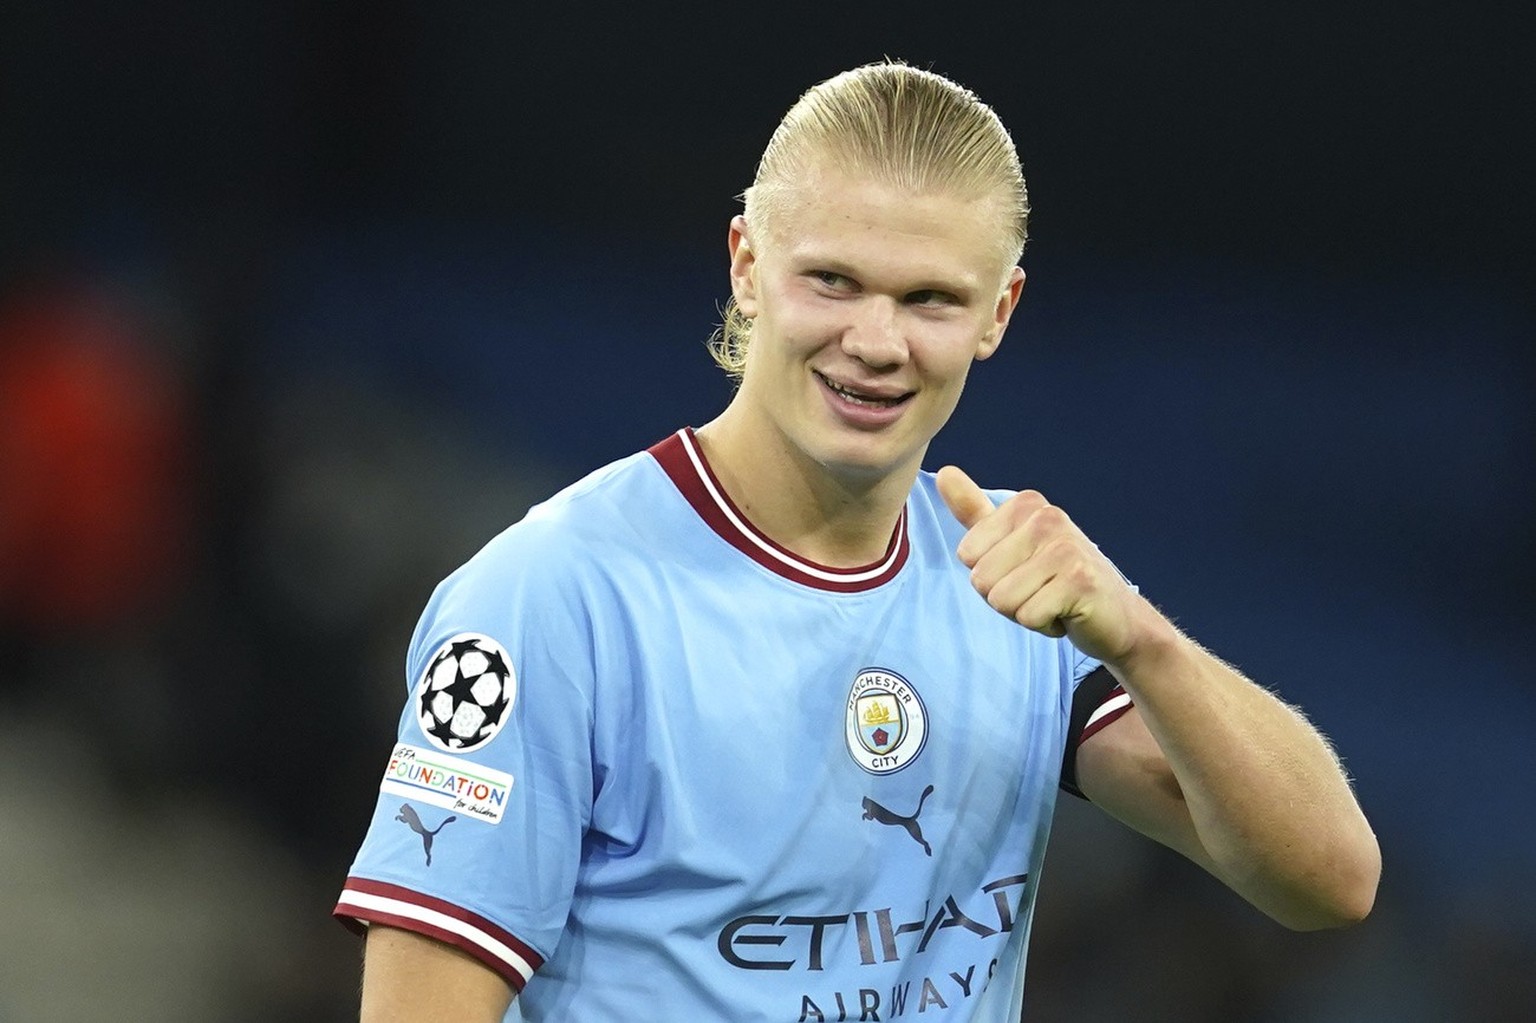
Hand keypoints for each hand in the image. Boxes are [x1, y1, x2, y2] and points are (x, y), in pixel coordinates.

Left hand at [936, 465, 1148, 665]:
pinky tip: (1066, 613)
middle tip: (1041, 590)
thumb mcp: (1011, 542)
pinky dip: (1043, 625)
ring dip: (1023, 613)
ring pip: (1001, 599)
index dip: (991, 576)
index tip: (1024, 572)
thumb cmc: (1056, 580)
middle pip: (981, 579)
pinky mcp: (1079, 581)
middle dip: (1005, 598)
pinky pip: (1027, 616)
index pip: (967, 555)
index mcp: (1026, 504)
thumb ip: (975, 511)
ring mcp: (1065, 548)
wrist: (1115, 617)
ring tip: (1053, 601)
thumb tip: (943, 472)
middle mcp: (1047, 518)